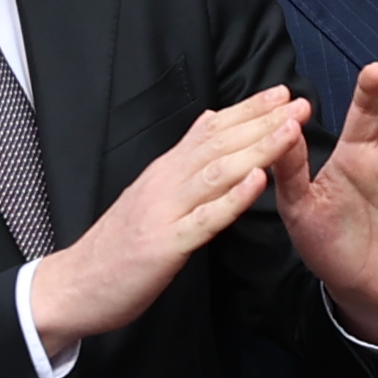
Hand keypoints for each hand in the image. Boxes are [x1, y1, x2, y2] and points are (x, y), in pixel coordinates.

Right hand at [32, 86, 310, 346]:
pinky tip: (258, 182)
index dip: (249, 110)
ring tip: (290, 131)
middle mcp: (165, 182)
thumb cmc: (117, 244)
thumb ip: (182, 159)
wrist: (74, 285)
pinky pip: (204, 219)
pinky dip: (232, 198)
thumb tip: (209, 121)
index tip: (283, 92)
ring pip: (217, 172)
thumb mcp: (150, 192)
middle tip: (302, 103)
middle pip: (220, 143)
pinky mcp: (164, 244)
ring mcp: (164, 211)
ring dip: (257, 149)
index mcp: (165, 170)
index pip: (211, 129)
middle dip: (264, 122)